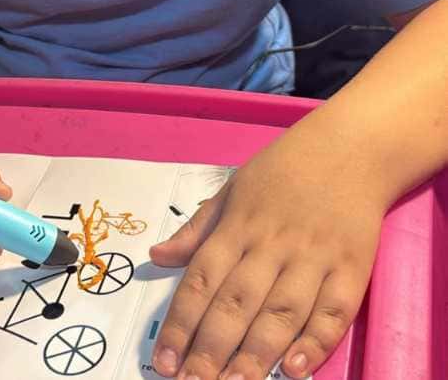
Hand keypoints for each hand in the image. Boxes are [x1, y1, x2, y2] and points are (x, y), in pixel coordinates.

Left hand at [149, 143, 383, 378]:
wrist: (348, 149)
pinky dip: (316, 341)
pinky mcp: (352, 268)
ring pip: (281, 312)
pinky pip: (334, 311)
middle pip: (237, 302)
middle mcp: (272, 244)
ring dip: (255, 355)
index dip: (180, 323)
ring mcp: (314, 257)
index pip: (201, 279)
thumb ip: (197, 228)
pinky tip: (294, 368)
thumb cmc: (281, 170)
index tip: (163, 360)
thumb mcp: (231, 189)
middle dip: (211, 349)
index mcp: (238, 224)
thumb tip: (156, 257)